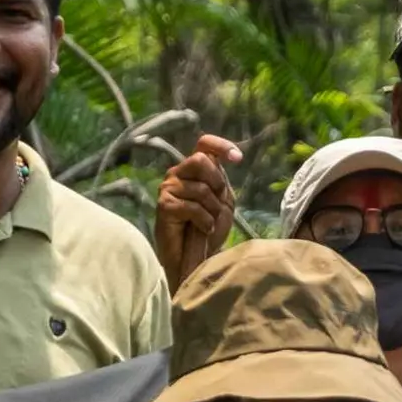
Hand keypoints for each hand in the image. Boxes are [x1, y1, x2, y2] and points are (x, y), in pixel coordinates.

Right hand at [153, 133, 243, 287]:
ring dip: (213, 210)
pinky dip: (204, 221)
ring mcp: (168, 188)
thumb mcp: (222, 201)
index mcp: (193, 170)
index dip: (221, 145)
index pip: (203, 143)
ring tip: (208, 223)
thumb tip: (218, 162)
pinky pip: (192, 207)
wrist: (196, 258)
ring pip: (200, 188)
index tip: (237, 158)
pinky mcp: (164, 206)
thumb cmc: (208, 228)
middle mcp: (178, 174)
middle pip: (200, 159)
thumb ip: (220, 180)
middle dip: (216, 182)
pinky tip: (202, 230)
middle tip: (218, 201)